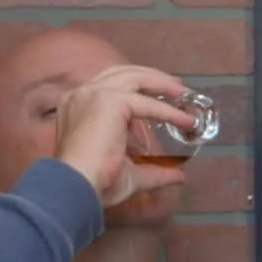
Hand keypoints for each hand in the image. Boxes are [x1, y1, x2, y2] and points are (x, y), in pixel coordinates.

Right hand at [54, 65, 193, 208]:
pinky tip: (185, 120)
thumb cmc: (93, 184)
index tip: (160, 95)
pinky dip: (168, 111)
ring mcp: (95, 94)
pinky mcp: (110, 102)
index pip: (112, 85)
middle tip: (178, 89)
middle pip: (125, 73)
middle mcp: (83, 94)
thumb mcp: (128, 174)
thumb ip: (152, 171)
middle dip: (154, 78)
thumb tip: (178, 176)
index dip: (139, 88)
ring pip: (136, 77)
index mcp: (78, 106)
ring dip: (163, 83)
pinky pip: (146, 103)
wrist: (76, 189)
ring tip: (184, 94)